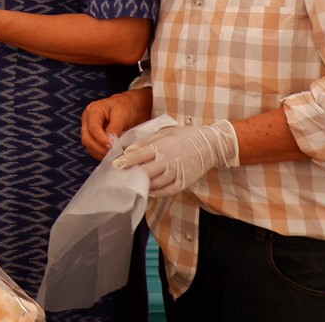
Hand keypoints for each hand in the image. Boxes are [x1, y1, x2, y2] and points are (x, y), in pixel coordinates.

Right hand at [81, 89, 152, 159]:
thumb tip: (110, 142)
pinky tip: (110, 155)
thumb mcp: (122, 114)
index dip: (100, 138)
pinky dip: (100, 154)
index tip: (111, 146)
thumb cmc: (127, 107)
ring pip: (88, 145)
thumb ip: (115, 127)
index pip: (92, 127)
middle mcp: (88, 120)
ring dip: (100, 152)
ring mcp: (89, 129)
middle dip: (99, 148)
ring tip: (113, 155)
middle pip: (87, 138)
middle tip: (112, 153)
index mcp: (93, 110)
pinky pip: (93, 149)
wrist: (131, 107)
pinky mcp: (93, 137)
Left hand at [113, 120, 238, 197]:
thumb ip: (145, 142)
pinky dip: (157, 192)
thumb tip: (128, 150)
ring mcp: (177, 173)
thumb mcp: (164, 132)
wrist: (209, 145)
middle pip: (146, 171)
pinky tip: (149, 190)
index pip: (140, 155)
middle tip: (122, 177)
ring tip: (133, 183)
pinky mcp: (184, 182)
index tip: (115, 165)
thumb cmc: (184, 136)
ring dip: (143, 184)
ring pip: (155, 183)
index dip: (127, 161)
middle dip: (132, 175)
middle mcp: (169, 161)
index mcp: (162, 146)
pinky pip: (167, 191)